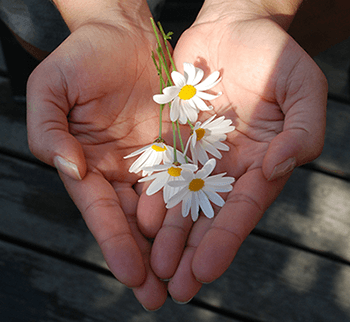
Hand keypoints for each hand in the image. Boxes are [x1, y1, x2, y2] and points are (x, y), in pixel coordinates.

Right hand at [26, 20, 170, 309]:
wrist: (123, 34)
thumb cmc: (82, 57)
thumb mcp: (51, 89)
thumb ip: (49, 130)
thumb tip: (69, 168)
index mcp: (90, 163)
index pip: (102, 212)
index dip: (114, 243)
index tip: (130, 275)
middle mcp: (122, 169)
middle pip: (133, 222)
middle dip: (146, 259)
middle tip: (159, 298)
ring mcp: (153, 160)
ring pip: (164, 210)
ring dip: (174, 244)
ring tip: (186, 279)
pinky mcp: (179, 146)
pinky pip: (189, 179)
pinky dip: (195, 207)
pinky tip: (206, 234)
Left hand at [138, 5, 326, 301]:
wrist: (234, 28)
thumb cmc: (275, 56)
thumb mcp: (304, 90)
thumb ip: (301, 132)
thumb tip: (277, 167)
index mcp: (261, 162)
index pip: (242, 209)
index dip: (225, 240)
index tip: (205, 271)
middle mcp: (228, 166)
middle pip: (208, 216)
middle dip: (192, 252)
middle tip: (175, 287)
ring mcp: (199, 154)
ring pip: (181, 201)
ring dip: (169, 235)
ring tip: (154, 267)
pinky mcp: (175, 139)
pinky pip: (161, 170)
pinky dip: (152, 196)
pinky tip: (140, 222)